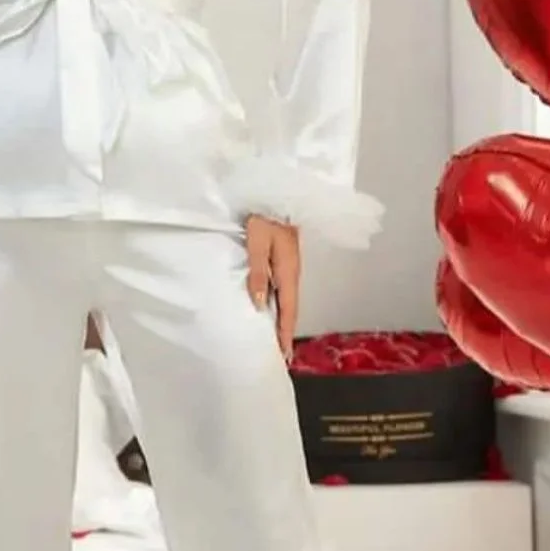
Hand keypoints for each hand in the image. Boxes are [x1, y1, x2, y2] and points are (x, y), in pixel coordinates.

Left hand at [244, 215, 300, 358]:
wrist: (277, 195)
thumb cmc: (263, 217)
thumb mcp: (256, 243)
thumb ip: (257, 272)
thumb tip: (258, 304)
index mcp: (288, 272)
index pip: (288, 310)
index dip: (285, 333)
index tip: (284, 355)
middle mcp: (292, 273)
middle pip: (291, 309)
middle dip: (286, 332)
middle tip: (282, 355)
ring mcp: (290, 266)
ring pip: (288, 300)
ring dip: (284, 320)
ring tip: (277, 339)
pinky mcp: (285, 260)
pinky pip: (284, 290)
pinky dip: (281, 306)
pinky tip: (272, 310)